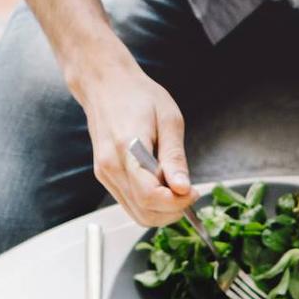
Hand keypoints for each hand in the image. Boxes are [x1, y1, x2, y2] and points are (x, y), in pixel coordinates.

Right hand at [76, 55, 194, 226]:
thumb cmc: (137, 96)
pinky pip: (130, 204)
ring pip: (137, 214)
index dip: (177, 203)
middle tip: (189, 193)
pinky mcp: (105, 177)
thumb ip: (175, 157)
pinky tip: (162, 186)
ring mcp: (105, 175)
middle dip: (172, 211)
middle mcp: (111, 167)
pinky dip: (150, 204)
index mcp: (127, 150)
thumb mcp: (168, 119)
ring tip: (176, 189)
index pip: (150, 196)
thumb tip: (183, 188)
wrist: (105, 84)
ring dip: (162, 211)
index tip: (193, 192)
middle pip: (144, 213)